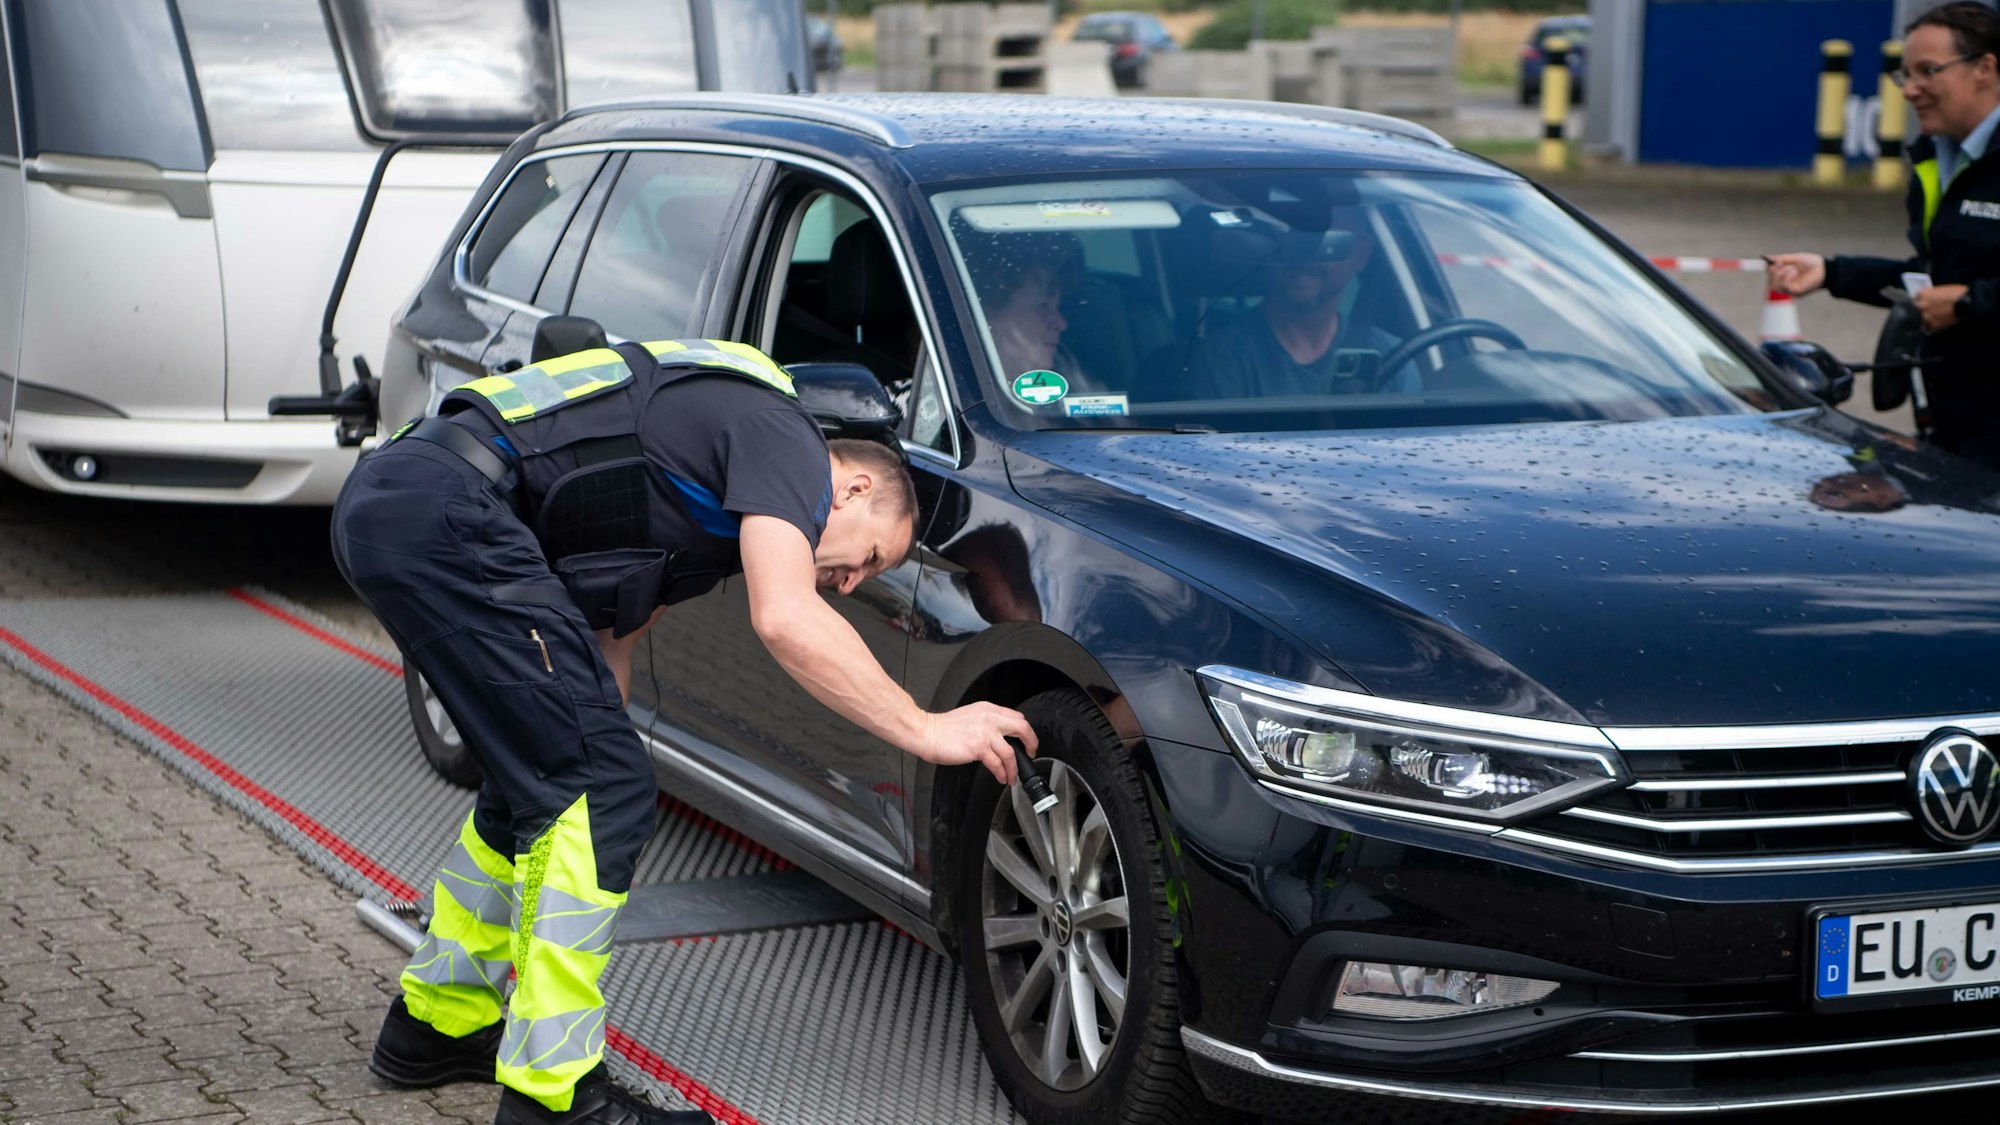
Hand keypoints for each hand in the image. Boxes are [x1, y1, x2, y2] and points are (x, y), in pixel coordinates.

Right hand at [913, 702, 1038, 784]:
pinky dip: (1001, 773)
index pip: (1017, 717)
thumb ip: (987, 722)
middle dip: (1031, 743)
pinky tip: (1001, 777)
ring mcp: (985, 733)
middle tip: (1031, 754)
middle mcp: (989, 718)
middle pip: (1022, 729)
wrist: (926, 732)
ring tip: (1011, 777)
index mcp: (988, 709)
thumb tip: (1000, 737)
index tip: (1026, 741)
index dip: (1025, 731)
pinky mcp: (978, 747)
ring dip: (1013, 768)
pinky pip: (997, 763)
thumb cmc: (943, 728)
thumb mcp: (970, 716)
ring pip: (1010, 753)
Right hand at [1765, 252, 1825, 295]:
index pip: (1770, 276)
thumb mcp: (1795, 258)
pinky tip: (1793, 271)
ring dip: (1780, 274)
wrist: (1825, 269)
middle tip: (1779, 264)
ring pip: (1774, 286)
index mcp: (1785, 276)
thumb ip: (1782, 259)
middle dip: (1772, 272)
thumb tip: (1769, 258)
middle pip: (1770, 283)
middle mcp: (1786, 285)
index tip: (1770, 262)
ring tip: (1791, 268)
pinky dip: (1786, 277)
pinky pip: (1783, 286)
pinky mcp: (1795, 292)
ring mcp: (1790, 290)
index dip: (1769, 269)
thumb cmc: (1812, 263)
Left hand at [1915, 283, 1967, 331]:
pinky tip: (1936, 325)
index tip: (1922, 303)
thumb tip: (1928, 300)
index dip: (1919, 302)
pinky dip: (1932, 328)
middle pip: (1914, 311)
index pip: (1914, 299)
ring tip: (1931, 320)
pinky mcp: (1933, 326)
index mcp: (1922, 294)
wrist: (1967, 303)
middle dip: (1919, 311)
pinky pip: (1929, 328)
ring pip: (1920, 321)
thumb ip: (1930, 295)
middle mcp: (1921, 306)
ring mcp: (1926, 317)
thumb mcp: (1940, 289)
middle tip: (1927, 312)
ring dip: (1924, 321)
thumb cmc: (1956, 293)